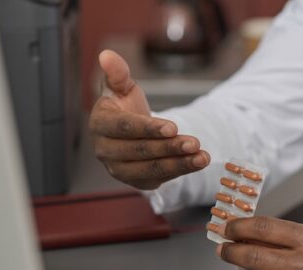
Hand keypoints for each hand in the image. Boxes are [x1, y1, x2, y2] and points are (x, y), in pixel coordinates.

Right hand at [89, 50, 209, 189]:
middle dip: (169, 147)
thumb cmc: (125, 106)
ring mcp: (119, 169)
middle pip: (140, 151)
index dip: (149, 128)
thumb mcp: (122, 87)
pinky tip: (198, 163)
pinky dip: (181, 170)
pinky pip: (160, 178)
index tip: (173, 127)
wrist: (131, 132)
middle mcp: (105, 150)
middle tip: (195, 143)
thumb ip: (117, 73)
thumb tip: (106, 55)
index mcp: (99, 124)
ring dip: (180, 164)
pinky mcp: (136, 181)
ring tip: (203, 157)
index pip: (124, 127)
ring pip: (152, 169)